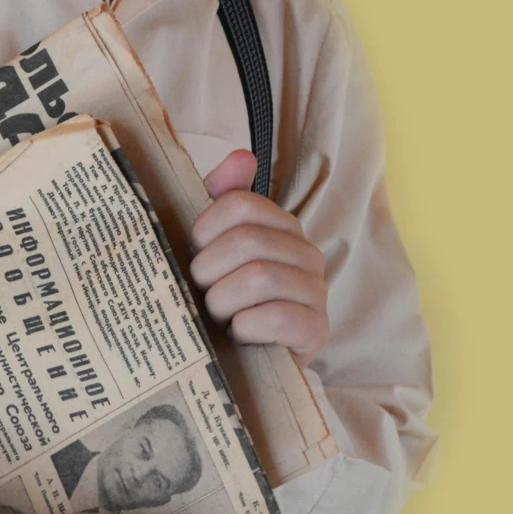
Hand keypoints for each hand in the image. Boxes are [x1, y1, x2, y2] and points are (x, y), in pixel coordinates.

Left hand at [189, 149, 328, 359]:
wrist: (251, 357)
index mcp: (282, 226)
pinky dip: (246, 326)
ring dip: (224, 301)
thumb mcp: (216, 246)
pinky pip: (279, 318)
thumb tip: (241, 156)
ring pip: (260, 278)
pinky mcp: (316, 329)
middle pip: (247, 241)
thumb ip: (224, 197)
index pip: (240, 204)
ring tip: (219, 314)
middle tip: (204, 291)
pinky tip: (239, 332)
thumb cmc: (229, 297)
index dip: (205, 230)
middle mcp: (306, 253)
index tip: (196, 253)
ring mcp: (316, 291)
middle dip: (210, 270)